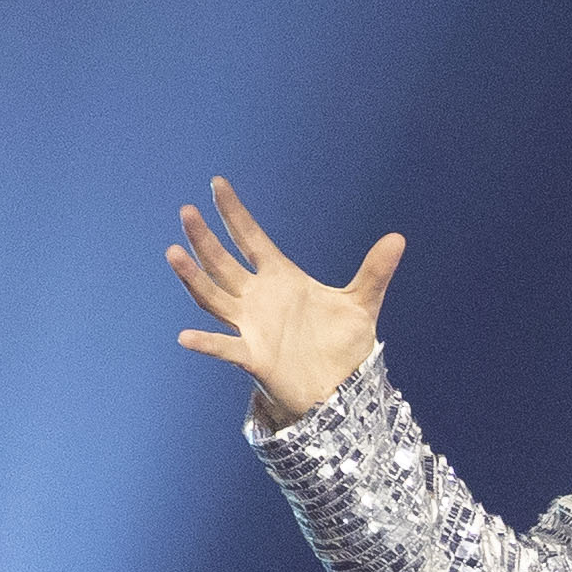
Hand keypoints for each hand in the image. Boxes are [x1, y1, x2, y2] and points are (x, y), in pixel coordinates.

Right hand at [167, 177, 403, 427]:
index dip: (234, 213)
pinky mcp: (254, 357)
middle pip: (223, 263)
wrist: (341, 387)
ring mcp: (252, 327)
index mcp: (281, 277)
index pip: (250, 238)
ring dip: (193, 278)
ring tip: (173, 253)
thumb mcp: (362, 303)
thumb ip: (375, 272)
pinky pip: (225, 348)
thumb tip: (399, 238)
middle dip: (205, 239)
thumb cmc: (344, 344)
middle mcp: (258, 298)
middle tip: (187, 211)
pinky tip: (186, 337)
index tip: (218, 183)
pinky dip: (207, 344)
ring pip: (214, 298)